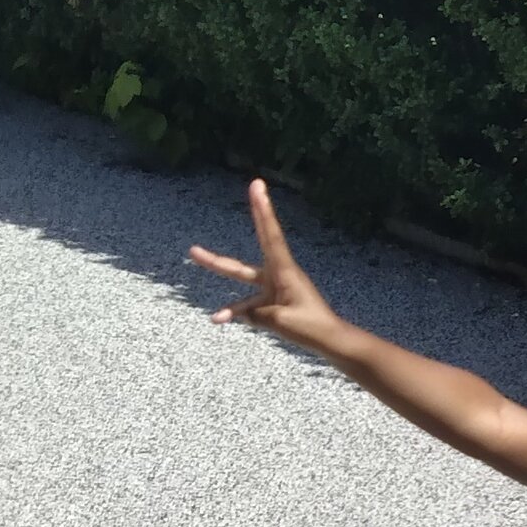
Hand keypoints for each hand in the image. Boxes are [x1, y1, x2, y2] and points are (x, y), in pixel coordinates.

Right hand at [190, 181, 341, 349]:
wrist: (332, 340)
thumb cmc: (311, 328)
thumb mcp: (280, 321)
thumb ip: (257, 314)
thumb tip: (243, 313)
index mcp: (284, 272)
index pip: (269, 235)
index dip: (262, 210)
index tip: (257, 186)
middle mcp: (279, 275)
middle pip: (248, 253)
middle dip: (232, 229)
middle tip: (226, 203)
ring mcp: (276, 288)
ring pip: (244, 278)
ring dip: (221, 268)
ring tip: (194, 253)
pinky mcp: (275, 303)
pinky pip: (251, 305)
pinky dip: (237, 312)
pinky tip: (219, 319)